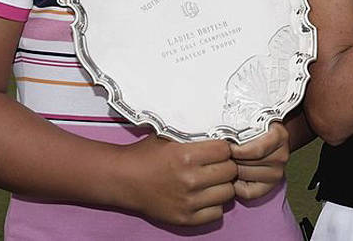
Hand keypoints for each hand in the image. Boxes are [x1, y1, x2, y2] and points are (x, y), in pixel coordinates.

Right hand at [117, 135, 236, 225]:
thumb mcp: (170, 136)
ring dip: (222, 186)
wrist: (122, 179)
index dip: (224, 148)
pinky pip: (217, 213)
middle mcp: (189, 180)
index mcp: (186, 156)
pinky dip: (214, 205)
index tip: (218, 150)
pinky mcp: (185, 218)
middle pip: (230, 171)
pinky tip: (204, 196)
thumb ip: (196, 136)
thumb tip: (223, 133)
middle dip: (226, 165)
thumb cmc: (146, 155)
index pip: (225, 150)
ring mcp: (188, 201)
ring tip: (211, 181)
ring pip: (228, 193)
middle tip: (216, 165)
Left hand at [229, 122, 289, 199]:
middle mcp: (282, 155)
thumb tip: (221, 135)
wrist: (267, 137)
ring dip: (233, 170)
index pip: (256, 150)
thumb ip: (240, 126)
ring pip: (244, 175)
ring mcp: (277, 173)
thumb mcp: (251, 121)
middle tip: (224, 154)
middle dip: (232, 158)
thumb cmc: (254, 129)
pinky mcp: (270, 187)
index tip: (226, 147)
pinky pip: (248, 192)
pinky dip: (237, 186)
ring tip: (230, 161)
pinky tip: (236, 175)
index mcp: (280, 136)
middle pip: (247, 163)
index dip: (236, 150)